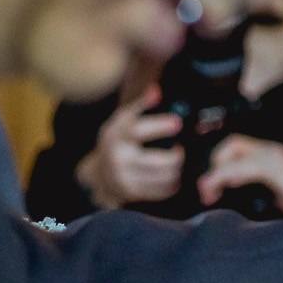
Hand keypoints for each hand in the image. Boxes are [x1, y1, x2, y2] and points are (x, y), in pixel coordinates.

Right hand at [77, 88, 182, 208]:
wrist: (99, 172)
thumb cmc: (120, 140)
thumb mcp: (125, 119)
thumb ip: (143, 105)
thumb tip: (157, 90)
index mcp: (117, 135)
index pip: (137, 130)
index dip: (159, 126)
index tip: (177, 123)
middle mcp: (118, 158)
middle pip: (159, 161)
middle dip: (177, 155)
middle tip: (182, 149)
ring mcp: (124, 178)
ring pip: (165, 177)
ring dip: (178, 169)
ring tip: (178, 161)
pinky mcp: (132, 193)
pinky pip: (163, 190)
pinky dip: (173, 182)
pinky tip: (172, 174)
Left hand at [198, 135, 282, 213]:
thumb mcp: (274, 201)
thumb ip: (254, 196)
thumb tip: (227, 203)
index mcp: (272, 160)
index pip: (236, 150)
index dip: (217, 167)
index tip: (209, 192)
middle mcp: (273, 153)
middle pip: (232, 144)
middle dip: (214, 164)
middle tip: (207, 191)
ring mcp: (277, 158)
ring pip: (234, 150)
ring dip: (216, 172)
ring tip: (209, 193)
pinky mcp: (278, 168)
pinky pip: (245, 164)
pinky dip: (227, 175)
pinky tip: (223, 189)